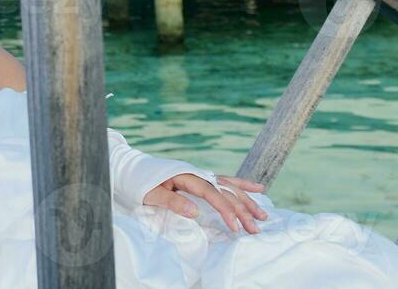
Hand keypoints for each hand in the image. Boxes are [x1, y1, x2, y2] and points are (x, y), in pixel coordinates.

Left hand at [142, 173, 268, 233]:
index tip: (234, 226)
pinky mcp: (203, 178)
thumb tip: (195, 211)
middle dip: (242, 210)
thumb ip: (173, 202)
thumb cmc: (142, 182)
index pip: (212, 193)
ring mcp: (202, 175)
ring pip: (230, 187)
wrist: (134, 168)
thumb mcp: (152, 194)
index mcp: (186, 176)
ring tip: (263, 216)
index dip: (225, 209)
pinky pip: (226, 181)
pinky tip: (258, 189)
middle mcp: (198, 173)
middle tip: (255, 229)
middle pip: (225, 191)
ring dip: (248, 201)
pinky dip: (242, 185)